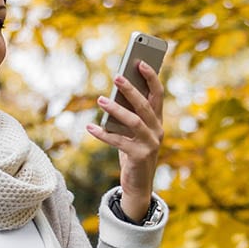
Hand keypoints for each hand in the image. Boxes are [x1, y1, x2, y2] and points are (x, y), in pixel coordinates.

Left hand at [86, 60, 163, 221]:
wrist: (139, 185)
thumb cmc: (133, 153)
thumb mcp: (133, 133)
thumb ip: (128, 117)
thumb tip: (110, 98)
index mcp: (158, 121)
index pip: (158, 95)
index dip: (151, 77)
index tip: (140, 62)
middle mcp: (158, 131)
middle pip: (145, 105)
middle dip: (131, 89)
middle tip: (117, 77)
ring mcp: (151, 144)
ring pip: (134, 121)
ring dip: (116, 109)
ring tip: (100, 100)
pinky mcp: (139, 157)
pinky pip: (119, 141)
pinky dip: (103, 134)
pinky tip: (90, 128)